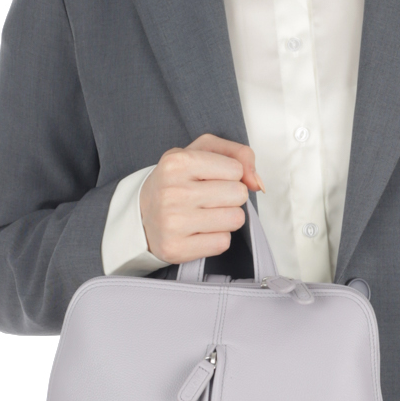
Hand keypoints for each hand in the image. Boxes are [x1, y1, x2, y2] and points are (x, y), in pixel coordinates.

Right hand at [140, 134, 264, 263]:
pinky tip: (199, 231)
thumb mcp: (202, 152)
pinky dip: (216, 237)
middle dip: (231, 197)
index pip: (236, 169)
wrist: (141, 215)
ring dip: (227, 218)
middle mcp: (173, 191)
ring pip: (235, 219)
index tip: (211, 179)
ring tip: (205, 214)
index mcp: (177, 161)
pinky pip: (223, 243)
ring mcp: (173, 222)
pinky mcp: (176, 248)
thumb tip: (258, 182)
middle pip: (239, 194)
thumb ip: (238, 154)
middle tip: (209, 199)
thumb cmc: (177, 181)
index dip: (231, 175)